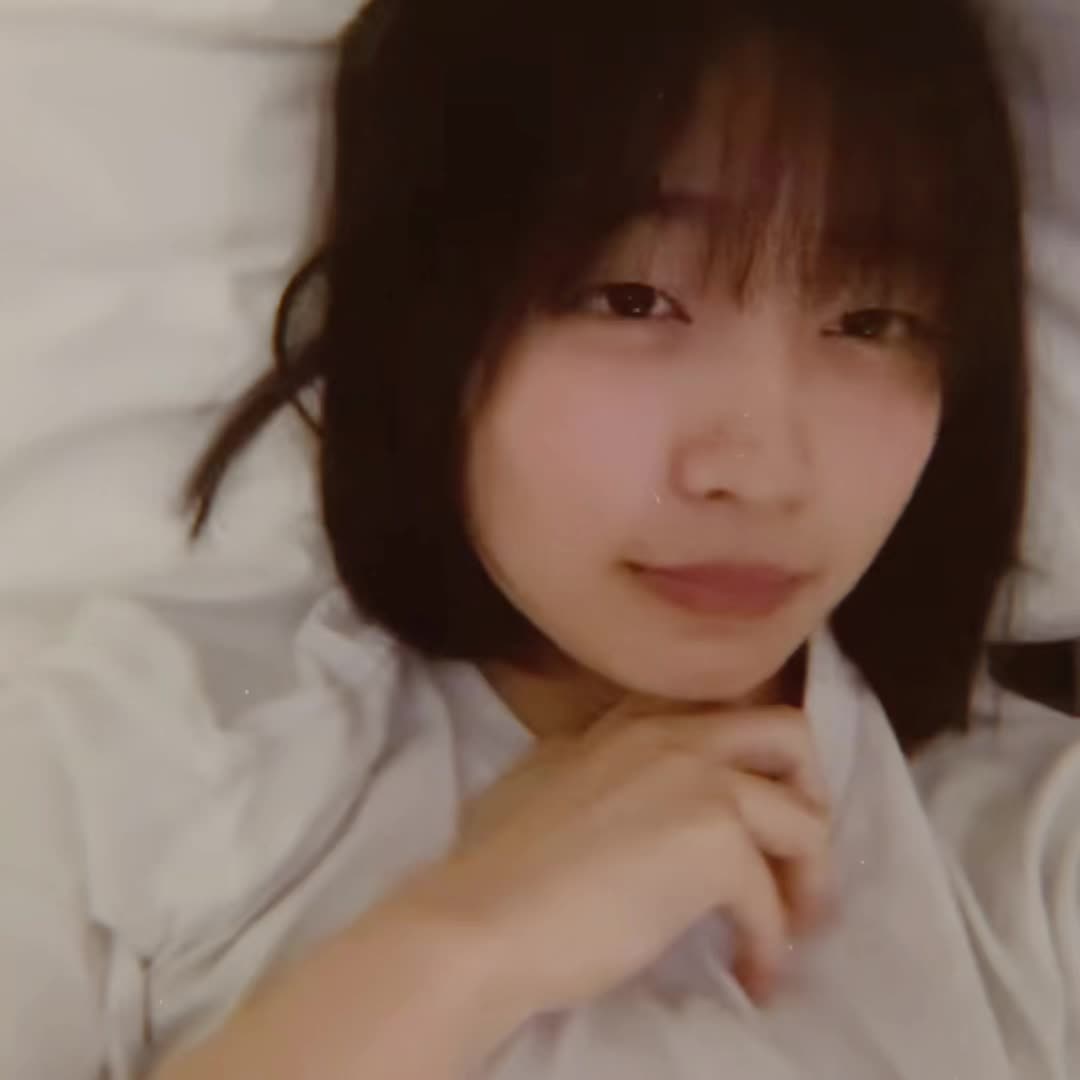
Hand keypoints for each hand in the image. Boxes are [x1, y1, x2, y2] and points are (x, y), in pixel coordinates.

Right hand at [403, 703, 832, 1028]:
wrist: (485, 917)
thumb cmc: (494, 864)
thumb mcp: (542, 781)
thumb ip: (593, 767)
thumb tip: (621, 794)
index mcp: (631, 723)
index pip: (722, 714)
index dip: (752, 762)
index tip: (753, 810)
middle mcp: (675, 737)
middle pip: (789, 733)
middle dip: (809, 792)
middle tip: (791, 853)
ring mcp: (701, 784)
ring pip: (804, 821)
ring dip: (806, 882)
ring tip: (786, 930)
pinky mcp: (716, 845)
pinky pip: (773, 902)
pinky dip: (771, 947)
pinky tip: (749, 975)